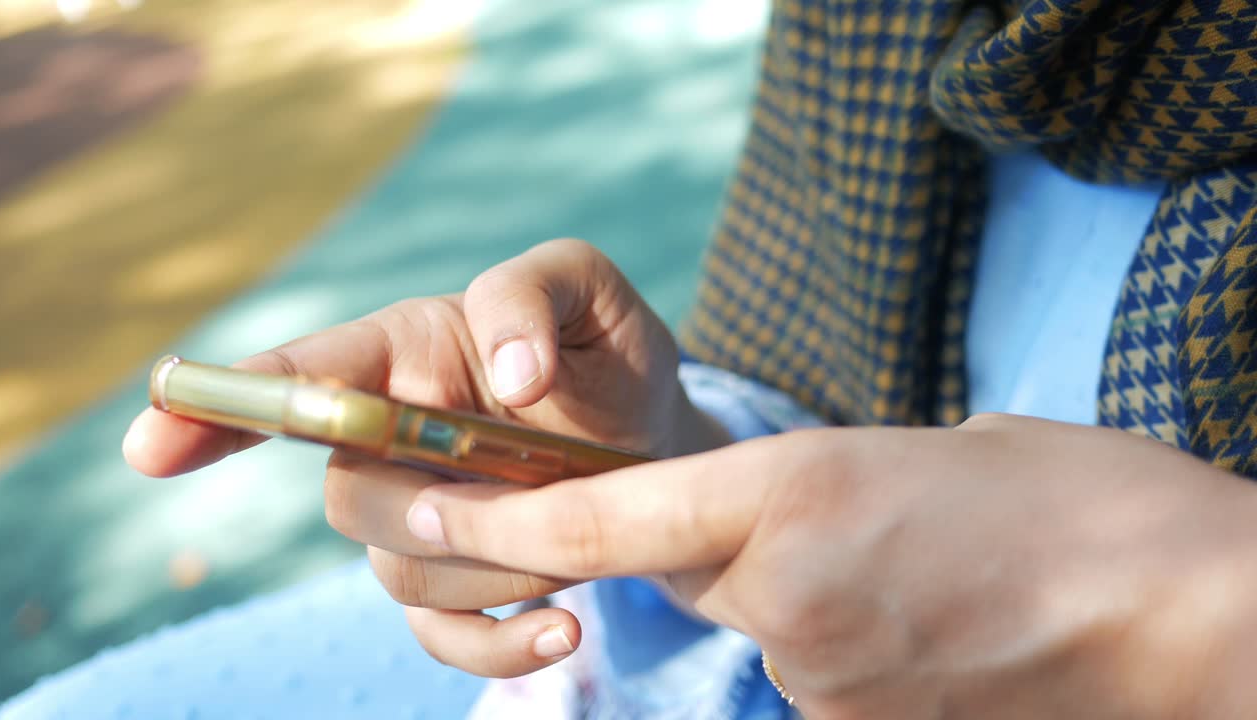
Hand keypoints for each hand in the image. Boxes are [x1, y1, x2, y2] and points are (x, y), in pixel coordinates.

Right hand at [123, 239, 729, 677]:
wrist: (654, 436)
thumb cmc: (604, 353)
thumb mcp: (588, 292)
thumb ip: (534, 294)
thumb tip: (506, 376)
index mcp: (400, 353)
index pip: (293, 380)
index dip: (218, 408)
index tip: (152, 441)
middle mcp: (386, 438)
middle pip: (347, 497)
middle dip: (435, 508)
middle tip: (538, 483)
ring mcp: (414, 517)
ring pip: (398, 570)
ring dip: (498, 564)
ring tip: (579, 529)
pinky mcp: (453, 581)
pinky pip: (439, 636)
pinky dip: (499, 646)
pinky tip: (562, 630)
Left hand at [401, 413, 1256, 717]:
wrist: (1185, 607)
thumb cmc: (1071, 500)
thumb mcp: (917, 450)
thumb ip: (807, 486)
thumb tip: (765, 524)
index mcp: (793, 489)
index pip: (597, 516)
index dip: (494, 519)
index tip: (421, 512)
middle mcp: (784, 593)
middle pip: (674, 582)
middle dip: (701, 558)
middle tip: (812, 531)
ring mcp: (819, 679)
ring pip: (747, 636)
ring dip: (790, 608)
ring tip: (903, 578)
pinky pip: (805, 685)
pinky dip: (836, 654)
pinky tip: (921, 628)